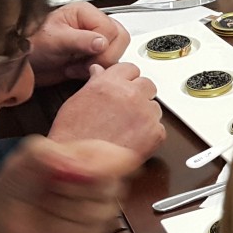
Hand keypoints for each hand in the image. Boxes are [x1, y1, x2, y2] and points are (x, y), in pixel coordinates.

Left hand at [0, 137, 143, 232]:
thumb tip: (73, 166)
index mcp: (101, 154)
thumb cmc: (25, 175)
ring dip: (62, 209)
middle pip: (109, 188)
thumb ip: (49, 151)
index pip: (125, 160)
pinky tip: (51, 219)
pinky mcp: (94, 232)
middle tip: (49, 185)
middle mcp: (109, 181)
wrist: (9, 209)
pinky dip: (60, 228)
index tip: (75, 172)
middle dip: (71, 188)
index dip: (106, 168)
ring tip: (47, 202)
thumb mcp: (29, 153)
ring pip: (97, 213)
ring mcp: (105, 209)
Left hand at [29, 2, 128, 84]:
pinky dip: (97, 72)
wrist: (23, 65)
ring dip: (99, 65)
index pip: (111, 29)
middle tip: (82, 64)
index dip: (100, 46)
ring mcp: (94, 40)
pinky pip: (110, 64)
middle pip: (120, 39)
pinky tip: (78, 72)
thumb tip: (102, 42)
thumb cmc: (32, 46)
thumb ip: (80, 40)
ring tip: (77, 67)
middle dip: (103, 57)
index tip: (81, 56)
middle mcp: (93, 25)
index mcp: (85, 13)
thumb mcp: (55, 40)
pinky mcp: (94, 56)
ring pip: (117, 52)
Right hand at [48, 63, 164, 157]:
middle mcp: (131, 95)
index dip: (126, 79)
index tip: (124, 86)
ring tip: (126, 127)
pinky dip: (150, 134)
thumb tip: (98, 70)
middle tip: (126, 109)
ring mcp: (145, 114)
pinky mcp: (155, 134)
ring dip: (145, 114)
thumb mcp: (77, 100)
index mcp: (111, 83)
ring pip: (155, 107)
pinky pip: (159, 128)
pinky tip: (132, 139)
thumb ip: (94, 83)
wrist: (78, 163)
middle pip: (147, 85)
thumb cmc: (72, 135)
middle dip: (139, 94)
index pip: (130, 68)